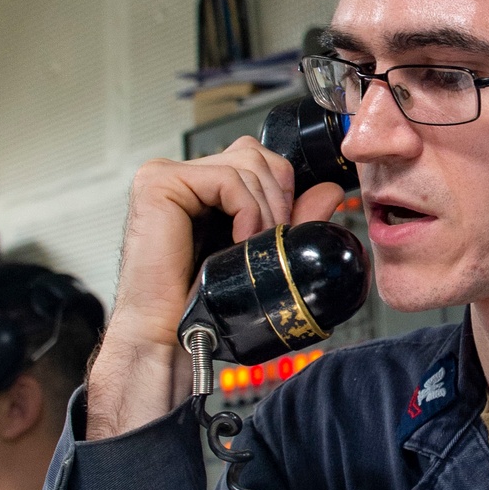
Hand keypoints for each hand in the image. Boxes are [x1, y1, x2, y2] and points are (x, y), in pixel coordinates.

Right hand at [87, 138, 343, 438]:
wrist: (169, 336)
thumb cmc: (203, 303)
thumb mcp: (260, 254)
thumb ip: (292, 218)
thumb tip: (329, 191)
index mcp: (202, 188)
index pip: (257, 159)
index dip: (282, 188)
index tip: (284, 229)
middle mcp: (182, 176)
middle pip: (254, 153)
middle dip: (278, 196)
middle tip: (273, 239)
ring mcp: (166, 176)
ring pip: (245, 163)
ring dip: (264, 209)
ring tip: (253, 246)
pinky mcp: (159, 184)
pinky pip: (227, 179)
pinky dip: (247, 210)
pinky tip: (240, 241)